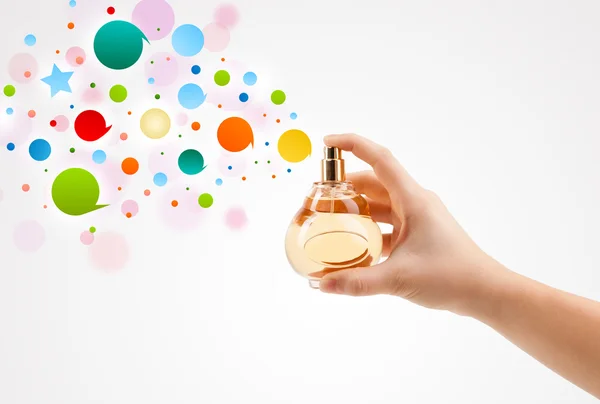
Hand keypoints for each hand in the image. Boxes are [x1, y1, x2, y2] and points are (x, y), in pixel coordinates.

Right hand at [319, 134, 508, 314]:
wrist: (484, 291)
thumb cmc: (451, 276)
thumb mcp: (399, 278)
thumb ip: (358, 281)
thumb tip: (323, 284)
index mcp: (413, 200)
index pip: (380, 159)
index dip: (352, 145)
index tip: (328, 142)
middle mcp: (415, 203)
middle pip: (374, 182)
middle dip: (347, 183)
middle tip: (320, 193)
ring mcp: (418, 219)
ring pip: (381, 204)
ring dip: (357, 207)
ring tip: (331, 215)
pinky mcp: (418, 235)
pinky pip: (388, 224)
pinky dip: (369, 229)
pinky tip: (353, 244)